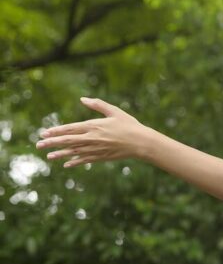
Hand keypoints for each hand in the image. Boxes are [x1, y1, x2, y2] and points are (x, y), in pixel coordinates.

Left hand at [35, 96, 149, 167]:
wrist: (141, 142)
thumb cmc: (129, 125)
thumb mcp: (114, 111)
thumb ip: (98, 105)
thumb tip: (82, 99)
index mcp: (94, 126)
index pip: (70, 128)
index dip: (56, 131)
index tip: (44, 132)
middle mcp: (92, 138)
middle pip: (68, 141)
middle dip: (52, 143)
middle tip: (39, 145)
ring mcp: (96, 149)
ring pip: (74, 152)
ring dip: (60, 154)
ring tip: (49, 156)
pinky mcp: (101, 157)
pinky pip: (85, 160)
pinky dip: (75, 162)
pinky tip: (67, 164)